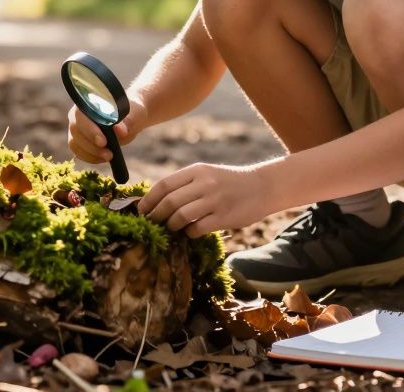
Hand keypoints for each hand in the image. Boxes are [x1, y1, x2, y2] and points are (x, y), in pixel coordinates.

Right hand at [67, 97, 148, 164]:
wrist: (132, 118)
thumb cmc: (131, 112)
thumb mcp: (134, 114)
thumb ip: (127, 121)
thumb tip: (120, 131)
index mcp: (89, 101)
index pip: (81, 115)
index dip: (89, 130)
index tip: (103, 142)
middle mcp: (78, 114)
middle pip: (75, 130)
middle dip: (91, 145)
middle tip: (108, 154)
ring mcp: (77, 128)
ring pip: (74, 143)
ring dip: (90, 153)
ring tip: (109, 156)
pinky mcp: (79, 141)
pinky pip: (78, 152)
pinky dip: (90, 158)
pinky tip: (103, 158)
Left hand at [138, 162, 274, 237]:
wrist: (262, 187)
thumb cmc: (228, 182)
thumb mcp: (206, 174)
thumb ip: (185, 184)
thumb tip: (155, 199)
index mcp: (197, 170)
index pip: (164, 185)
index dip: (149, 199)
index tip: (141, 210)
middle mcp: (205, 183)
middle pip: (170, 201)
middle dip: (156, 215)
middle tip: (152, 223)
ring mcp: (215, 200)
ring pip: (181, 216)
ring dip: (171, 225)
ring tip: (171, 228)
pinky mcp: (224, 217)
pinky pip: (197, 228)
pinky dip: (189, 233)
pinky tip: (190, 232)